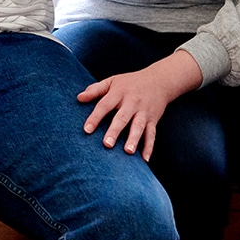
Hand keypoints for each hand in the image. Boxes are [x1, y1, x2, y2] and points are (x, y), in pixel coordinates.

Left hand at [77, 51, 203, 160]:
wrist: (160, 80)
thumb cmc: (131, 83)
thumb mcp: (112, 81)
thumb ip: (95, 90)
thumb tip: (79, 98)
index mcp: (119, 93)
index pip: (105, 105)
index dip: (95, 117)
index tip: (87, 130)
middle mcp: (132, 102)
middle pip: (122, 117)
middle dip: (115, 131)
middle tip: (107, 144)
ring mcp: (144, 112)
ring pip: (139, 126)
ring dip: (134, 139)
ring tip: (127, 151)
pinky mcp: (154, 120)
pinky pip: (152, 134)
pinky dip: (149, 147)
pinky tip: (144, 159)